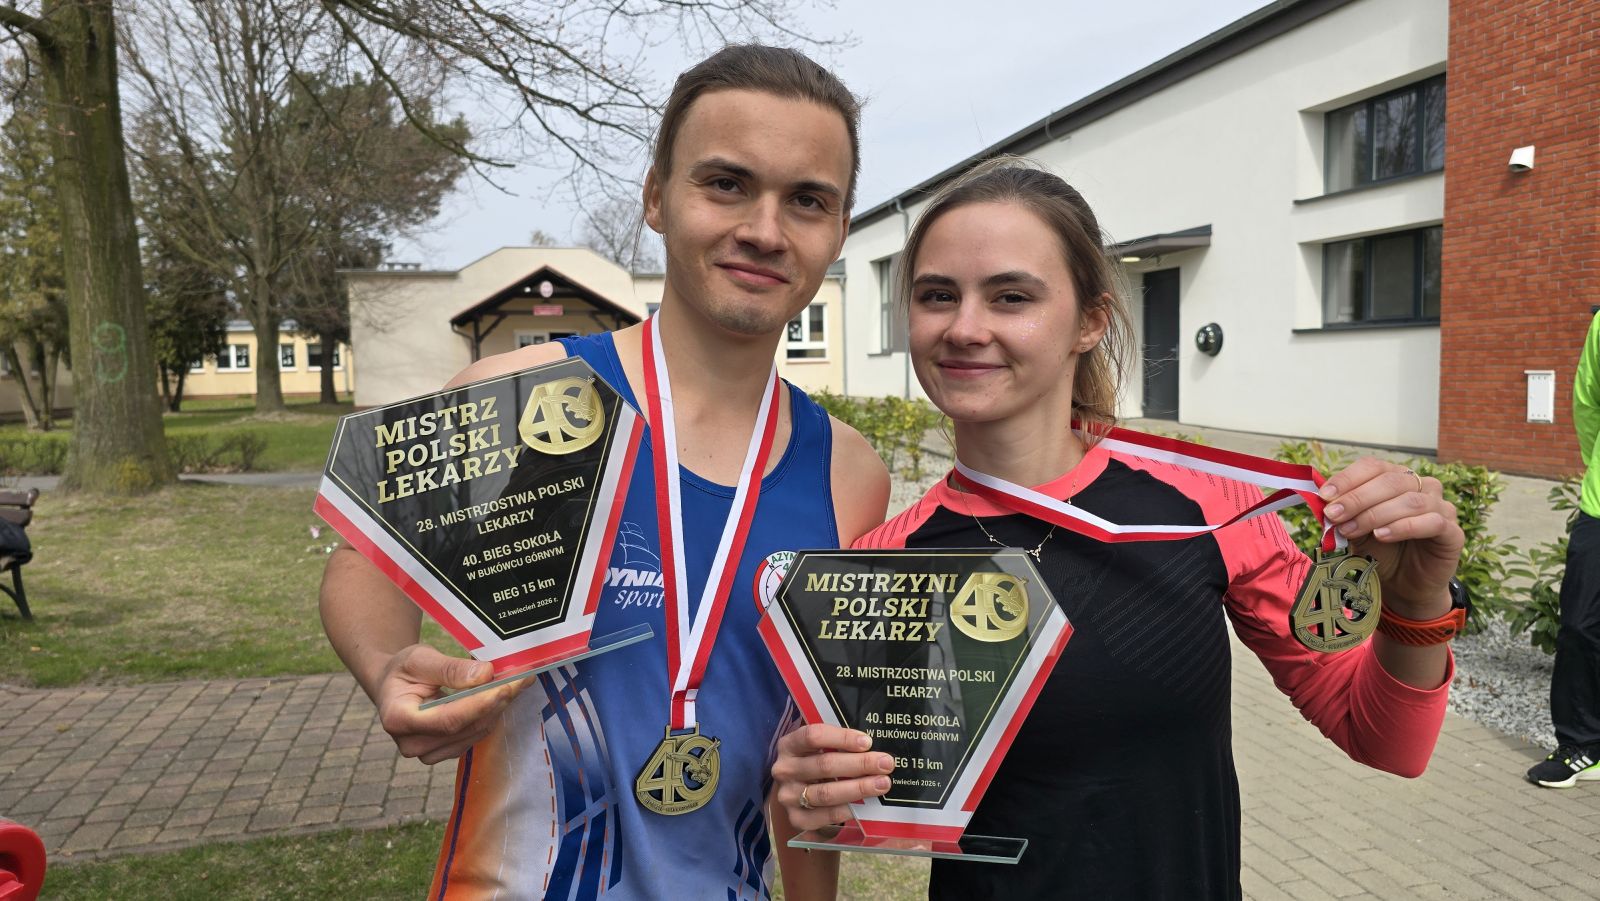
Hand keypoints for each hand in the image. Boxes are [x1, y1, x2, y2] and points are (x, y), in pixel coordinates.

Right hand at [374, 644, 525, 763]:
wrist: (393, 686)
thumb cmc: (403, 670)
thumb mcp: (420, 659)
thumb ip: (450, 669)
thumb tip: (484, 674)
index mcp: (398, 719)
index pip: (447, 719)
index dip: (479, 705)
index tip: (505, 687)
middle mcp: (412, 743)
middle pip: (465, 727)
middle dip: (496, 702)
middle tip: (522, 678)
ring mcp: (428, 753)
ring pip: (475, 732)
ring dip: (498, 707)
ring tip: (517, 682)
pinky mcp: (445, 751)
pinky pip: (475, 734)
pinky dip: (491, 713)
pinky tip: (502, 695)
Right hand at [770, 724, 895, 830]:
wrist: (801, 794)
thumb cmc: (817, 764)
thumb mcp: (821, 748)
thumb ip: (839, 744)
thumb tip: (873, 746)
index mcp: (789, 745)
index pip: (813, 736)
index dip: (842, 738)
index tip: (867, 742)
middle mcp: (784, 770)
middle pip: (824, 765)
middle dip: (859, 764)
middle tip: (885, 764)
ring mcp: (788, 796)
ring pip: (826, 793)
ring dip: (858, 788)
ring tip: (882, 784)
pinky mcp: (796, 819)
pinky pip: (824, 816)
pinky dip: (846, 810)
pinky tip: (864, 806)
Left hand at [1317, 457, 1465, 616]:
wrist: (1404, 584)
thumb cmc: (1381, 551)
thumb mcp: (1356, 530)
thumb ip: (1344, 514)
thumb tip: (1323, 503)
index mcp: (1397, 478)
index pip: (1373, 466)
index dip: (1348, 479)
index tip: (1325, 496)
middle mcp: (1423, 487)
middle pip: (1391, 481)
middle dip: (1357, 498)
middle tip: (1334, 516)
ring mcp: (1442, 507)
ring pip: (1410, 500)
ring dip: (1375, 514)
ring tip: (1352, 530)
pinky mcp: (1453, 532)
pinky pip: (1431, 522)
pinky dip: (1403, 527)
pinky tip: (1382, 535)